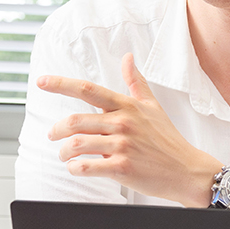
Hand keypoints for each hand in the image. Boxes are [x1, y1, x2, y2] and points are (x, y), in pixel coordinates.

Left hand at [41, 54, 222, 204]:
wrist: (187, 170)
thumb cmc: (168, 139)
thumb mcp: (153, 106)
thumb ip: (136, 82)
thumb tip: (128, 58)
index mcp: (127, 106)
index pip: (88, 90)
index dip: (61, 84)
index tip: (41, 82)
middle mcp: (123, 123)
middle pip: (75, 121)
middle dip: (57, 130)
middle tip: (53, 135)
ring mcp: (123, 146)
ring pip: (77, 145)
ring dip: (64, 152)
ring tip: (64, 155)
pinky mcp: (123, 168)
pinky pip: (87, 167)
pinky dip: (75, 168)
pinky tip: (75, 168)